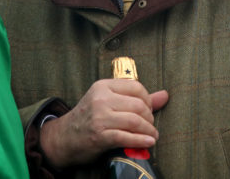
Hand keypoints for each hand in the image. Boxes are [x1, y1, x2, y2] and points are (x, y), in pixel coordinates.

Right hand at [39, 79, 168, 167]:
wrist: (64, 138)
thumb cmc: (89, 118)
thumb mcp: (108, 102)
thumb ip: (136, 98)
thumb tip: (165, 95)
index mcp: (103, 86)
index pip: (136, 86)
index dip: (148, 99)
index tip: (148, 110)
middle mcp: (101, 99)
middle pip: (138, 105)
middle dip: (150, 118)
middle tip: (150, 126)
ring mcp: (99, 117)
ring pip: (135, 121)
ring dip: (149, 130)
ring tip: (152, 135)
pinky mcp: (99, 135)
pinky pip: (127, 137)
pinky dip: (141, 141)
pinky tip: (148, 142)